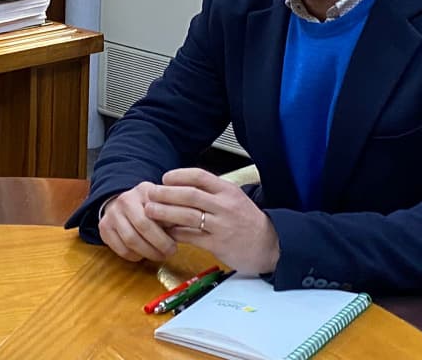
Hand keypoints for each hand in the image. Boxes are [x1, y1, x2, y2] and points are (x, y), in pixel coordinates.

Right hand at [98, 182, 177, 262]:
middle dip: (159, 244)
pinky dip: (134, 256)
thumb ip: (175, 211)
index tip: (176, 243)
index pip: (156, 211)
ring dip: (148, 253)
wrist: (122, 203)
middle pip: (143, 226)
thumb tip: (191, 224)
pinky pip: (120, 249)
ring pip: (131, 240)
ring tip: (159, 255)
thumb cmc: (151, 207)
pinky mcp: (103, 228)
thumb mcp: (164, 203)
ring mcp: (112, 213)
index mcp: (143, 190)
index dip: (167, 231)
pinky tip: (143, 254)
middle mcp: (125, 200)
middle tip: (170, 252)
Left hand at [145, 167, 279, 274]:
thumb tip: (181, 185)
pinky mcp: (217, 244)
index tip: (164, 178)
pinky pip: (191, 236)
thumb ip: (211, 191)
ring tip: (150, 211)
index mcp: (228, 190)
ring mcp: (221, 225)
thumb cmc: (248, 221)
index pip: (199, 176)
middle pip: (189, 195)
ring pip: (187, 215)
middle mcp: (224, 205)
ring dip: (165, 212)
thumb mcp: (234, 198)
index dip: (179, 175)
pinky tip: (165, 231)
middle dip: (166, 193)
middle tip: (150, 193)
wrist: (271, 245)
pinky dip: (175, 233)